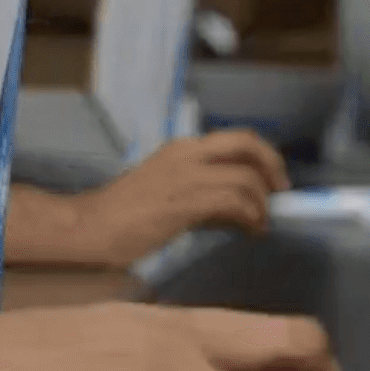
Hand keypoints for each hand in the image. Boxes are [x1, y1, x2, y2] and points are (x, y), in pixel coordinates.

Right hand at [79, 132, 292, 264]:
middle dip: (272, 166)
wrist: (89, 227)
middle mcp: (186, 154)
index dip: (263, 156)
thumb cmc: (124, 217)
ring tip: (261, 224)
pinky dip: (252, 216)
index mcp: (181, 149)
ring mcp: (185, 175)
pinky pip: (233, 200)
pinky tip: (251, 231)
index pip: (236, 139)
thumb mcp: (169, 195)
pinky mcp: (184, 201)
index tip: (274, 179)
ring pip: (245, 176)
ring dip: (262, 203)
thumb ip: (204, 197)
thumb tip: (241, 210)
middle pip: (246, 143)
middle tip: (280, 193)